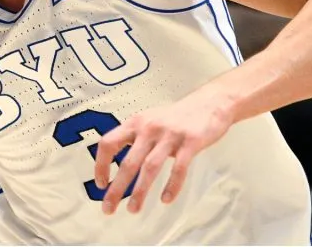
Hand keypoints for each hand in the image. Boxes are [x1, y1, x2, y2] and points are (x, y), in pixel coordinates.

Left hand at [94, 94, 233, 214]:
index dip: (101, 165)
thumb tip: (116, 164)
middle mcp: (149, 128)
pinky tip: (166, 199)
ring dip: (140, 192)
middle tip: (109, 208)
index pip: (109, 143)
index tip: (101, 184)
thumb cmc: (176, 117)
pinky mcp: (190, 142)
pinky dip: (172, 186)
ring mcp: (170, 135)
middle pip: (128, 162)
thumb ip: (134, 138)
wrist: (210, 103)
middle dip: (116, 188)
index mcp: (135, 123)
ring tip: (133, 209)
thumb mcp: (149, 121)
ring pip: (150, 167)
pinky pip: (178, 168)